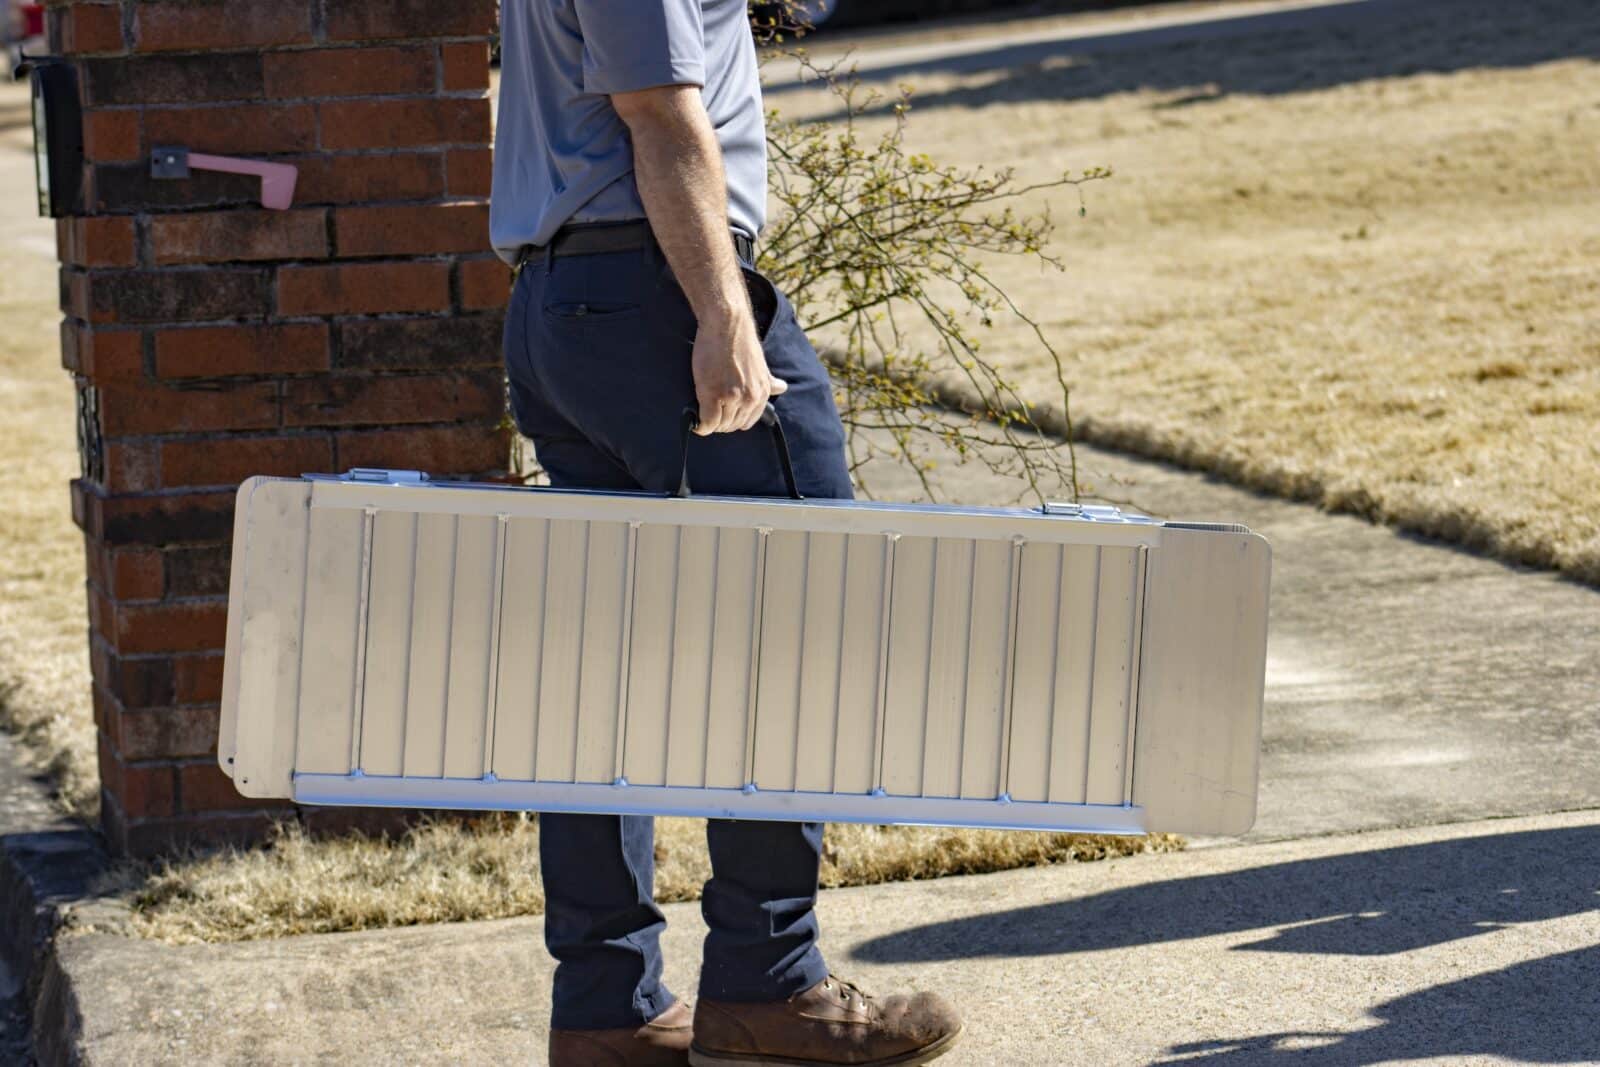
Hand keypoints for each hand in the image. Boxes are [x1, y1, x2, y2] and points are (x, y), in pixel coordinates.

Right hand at [691, 308, 788, 433]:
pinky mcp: (712, 395)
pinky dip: (700, 425)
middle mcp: (750, 398)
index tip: (722, 414)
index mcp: (762, 392)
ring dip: (709, 423)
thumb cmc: (740, 341)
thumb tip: (782, 388)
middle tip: (709, 414)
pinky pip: (707, 422)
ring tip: (701, 413)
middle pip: (732, 426)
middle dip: (720, 422)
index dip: (733, 420)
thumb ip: (769, 381)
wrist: (726, 324)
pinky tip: (695, 421)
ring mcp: (731, 398)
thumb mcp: (761, 365)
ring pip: (719, 425)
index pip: (747, 422)